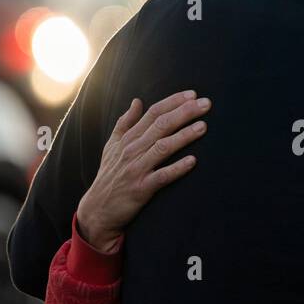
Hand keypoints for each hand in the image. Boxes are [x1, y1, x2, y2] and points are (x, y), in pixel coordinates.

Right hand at [75, 90, 209, 251]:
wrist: (97, 209)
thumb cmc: (109, 175)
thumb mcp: (112, 146)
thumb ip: (125, 123)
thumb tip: (137, 101)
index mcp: (128, 138)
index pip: (153, 113)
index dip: (173, 102)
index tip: (192, 95)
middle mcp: (132, 150)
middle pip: (161, 126)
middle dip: (184, 113)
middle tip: (206, 104)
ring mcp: (136, 169)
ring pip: (163, 148)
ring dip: (184, 136)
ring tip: (203, 127)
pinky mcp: (141, 189)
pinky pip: (162, 176)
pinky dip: (177, 168)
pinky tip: (193, 161)